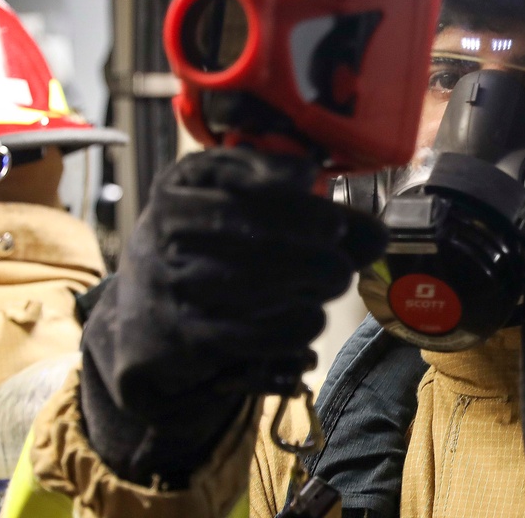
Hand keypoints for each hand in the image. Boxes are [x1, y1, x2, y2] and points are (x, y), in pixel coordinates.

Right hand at [80, 147, 386, 484]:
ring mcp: (171, 287)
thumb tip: (377, 237)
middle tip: (341, 263)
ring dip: (306, 290)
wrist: (147, 308)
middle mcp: (165, 234)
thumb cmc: (212, 238)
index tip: (335, 226)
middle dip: (312, 255)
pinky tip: (311, 318)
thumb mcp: (245, 203)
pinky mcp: (185, 336)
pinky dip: (290, 329)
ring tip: (329, 284)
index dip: (299, 213)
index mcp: (180, 187)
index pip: (244, 195)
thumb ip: (311, 210)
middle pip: (252, 243)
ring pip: (252, 290)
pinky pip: (247, 337)